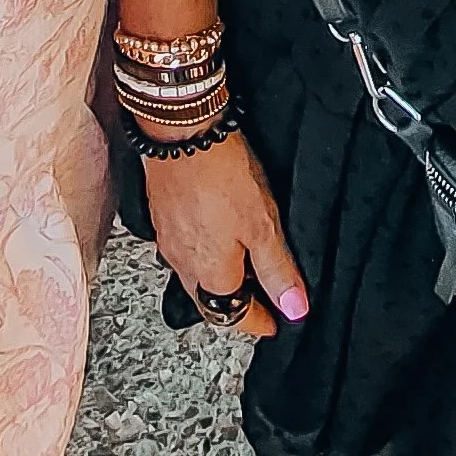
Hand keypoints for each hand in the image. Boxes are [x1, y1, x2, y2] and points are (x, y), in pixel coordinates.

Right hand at [145, 127, 307, 339]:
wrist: (181, 131)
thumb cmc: (221, 175)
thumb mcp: (263, 227)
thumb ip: (278, 271)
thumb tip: (294, 308)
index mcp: (210, 276)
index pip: (235, 317)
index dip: (258, 322)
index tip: (273, 324)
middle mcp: (183, 264)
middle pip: (211, 300)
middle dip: (235, 305)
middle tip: (260, 302)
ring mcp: (168, 239)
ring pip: (195, 274)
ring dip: (218, 277)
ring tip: (240, 268)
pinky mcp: (162, 215)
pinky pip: (184, 248)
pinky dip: (203, 252)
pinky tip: (214, 234)